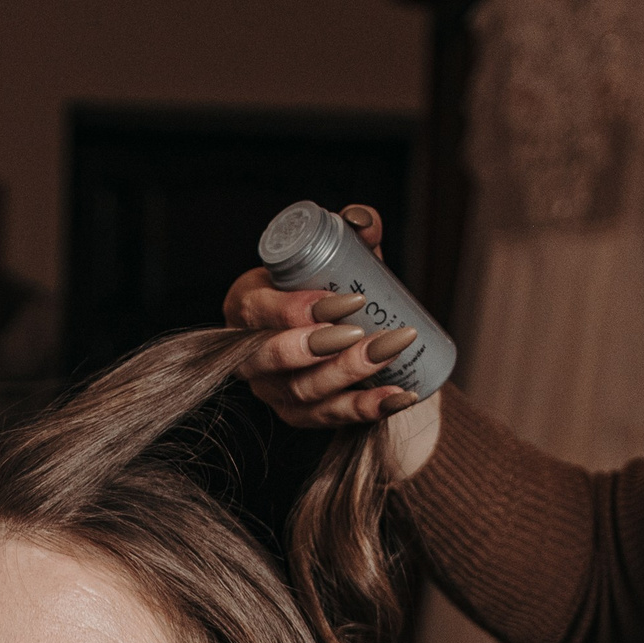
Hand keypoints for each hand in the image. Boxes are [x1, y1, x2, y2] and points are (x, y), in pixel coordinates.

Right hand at [224, 204, 421, 428]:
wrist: (326, 332)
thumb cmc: (322, 289)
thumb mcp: (329, 258)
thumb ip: (347, 235)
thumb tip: (366, 223)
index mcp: (245, 307)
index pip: (261, 312)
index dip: (300, 308)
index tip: (349, 299)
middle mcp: (248, 356)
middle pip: (274, 358)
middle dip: (322, 346)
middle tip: (364, 331)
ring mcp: (271, 391)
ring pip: (304, 391)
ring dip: (351, 372)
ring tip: (393, 349)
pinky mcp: (298, 416)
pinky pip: (330, 418)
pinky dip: (367, 408)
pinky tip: (399, 395)